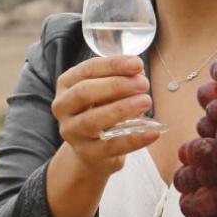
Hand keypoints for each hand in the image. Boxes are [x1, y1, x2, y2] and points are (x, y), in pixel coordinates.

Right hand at [51, 55, 159, 178]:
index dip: (113, 65)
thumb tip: (138, 73)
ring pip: (93, 120)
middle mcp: (63, 107)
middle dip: (116, 85)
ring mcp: (72, 132)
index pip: (87, 70)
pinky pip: (112, 146)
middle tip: (143, 83)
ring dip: (121, 109)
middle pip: (85, 92)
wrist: (92, 150)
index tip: (137, 64)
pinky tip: (153, 132)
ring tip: (146, 101)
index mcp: (67, 84)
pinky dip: (134, 139)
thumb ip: (120, 78)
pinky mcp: (87, 153)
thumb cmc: (102, 110)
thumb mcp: (107, 91)